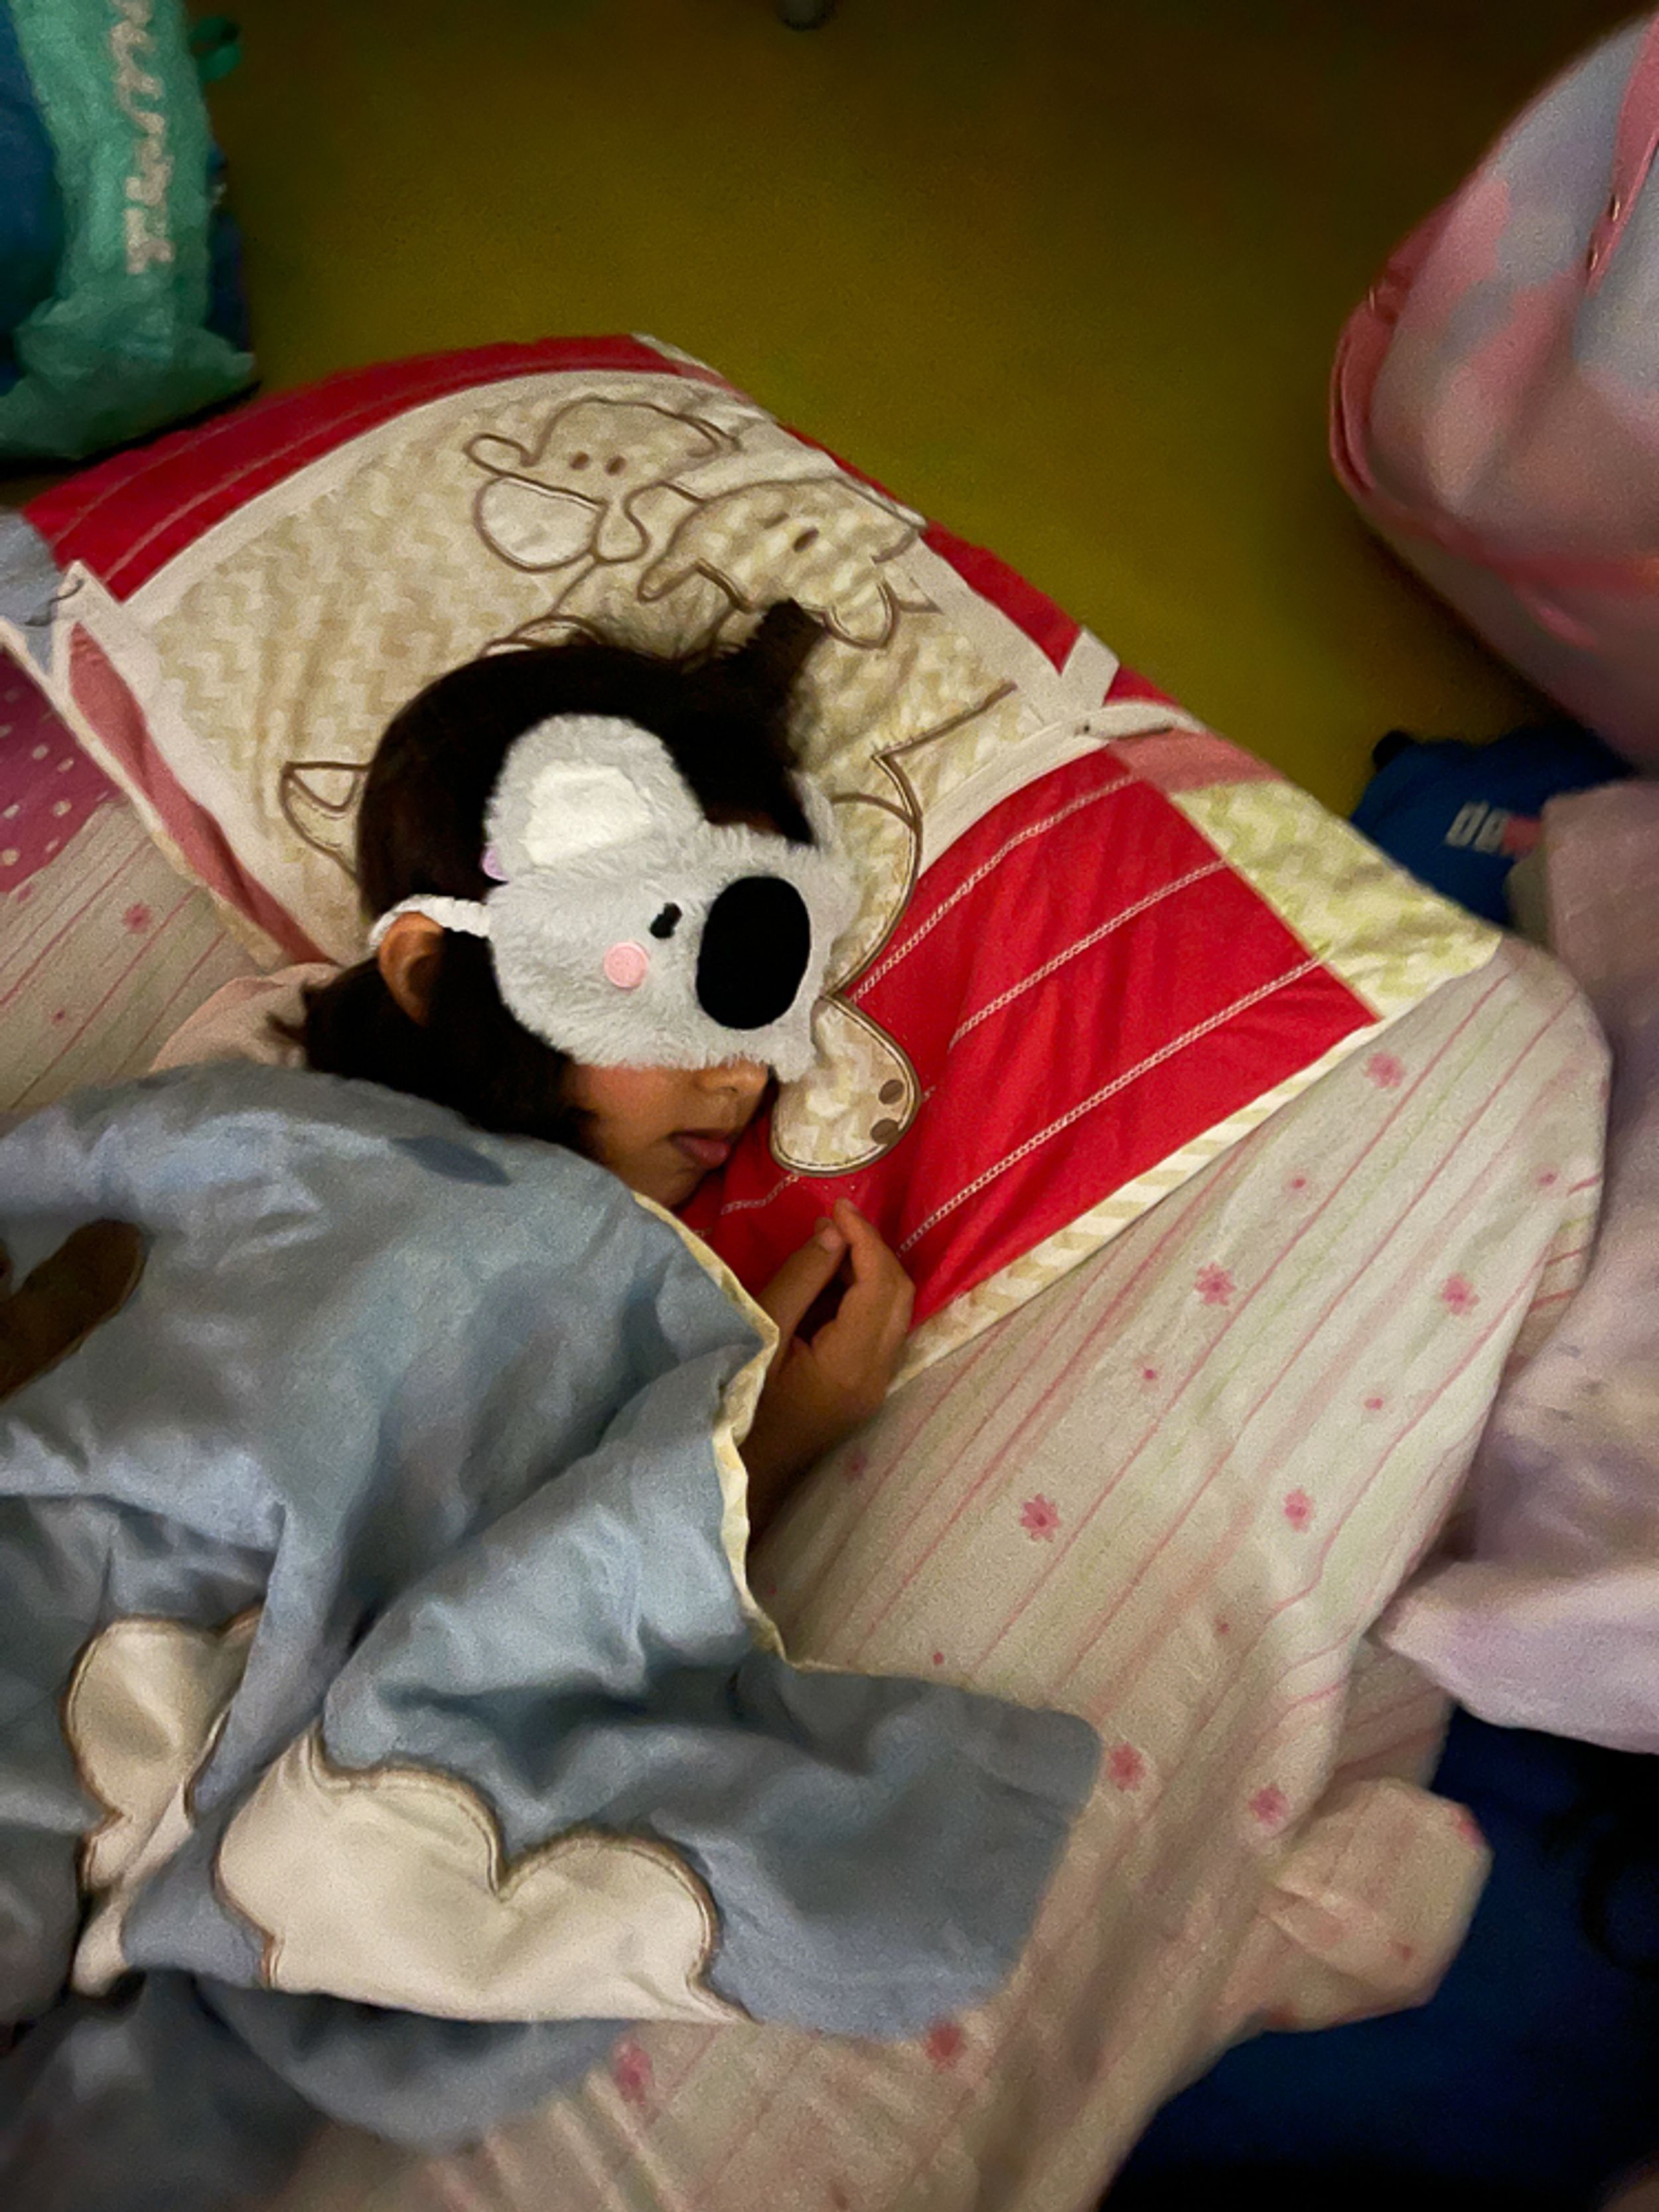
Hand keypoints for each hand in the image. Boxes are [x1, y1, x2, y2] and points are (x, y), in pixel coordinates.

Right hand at [741, 1199, 913, 1532]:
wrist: (740, 1474)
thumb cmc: (735, 1403)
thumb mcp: (758, 1335)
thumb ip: (800, 1282)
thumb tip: (833, 1235)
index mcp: (851, 1364)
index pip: (880, 1284)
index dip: (864, 1238)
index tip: (837, 1206)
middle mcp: (877, 1376)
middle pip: (899, 1296)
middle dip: (874, 1250)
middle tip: (835, 1221)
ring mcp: (876, 1387)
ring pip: (895, 1312)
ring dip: (873, 1271)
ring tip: (832, 1245)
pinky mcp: (866, 1390)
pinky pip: (881, 1330)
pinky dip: (867, 1296)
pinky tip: (834, 1281)